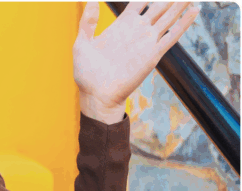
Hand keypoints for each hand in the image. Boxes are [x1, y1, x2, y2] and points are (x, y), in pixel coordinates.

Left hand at [73, 2, 199, 122]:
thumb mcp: (81, 44)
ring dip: (180, 4)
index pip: (139, 2)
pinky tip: (195, 10)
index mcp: (121, 25)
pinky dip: (184, 22)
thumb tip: (90, 1)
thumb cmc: (86, 73)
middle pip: (158, 6)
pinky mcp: (153, 54)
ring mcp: (147, 41)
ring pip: (168, 16)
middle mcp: (137, 31)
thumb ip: (87, 22)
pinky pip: (172, 35)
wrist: (97, 95)